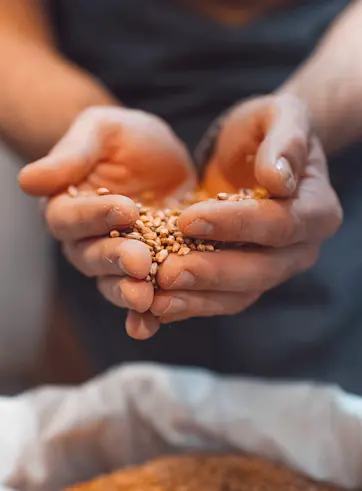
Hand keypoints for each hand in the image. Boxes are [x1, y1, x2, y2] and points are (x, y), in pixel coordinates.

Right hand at [19, 107, 195, 338]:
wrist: (164, 160)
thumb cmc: (128, 139)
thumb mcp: (103, 131)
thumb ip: (73, 154)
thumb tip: (28, 180)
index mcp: (68, 205)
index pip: (69, 217)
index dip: (94, 216)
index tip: (126, 209)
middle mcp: (86, 239)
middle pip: (90, 257)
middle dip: (114, 260)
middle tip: (139, 261)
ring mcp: (114, 260)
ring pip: (112, 282)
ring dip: (126, 293)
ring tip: (144, 298)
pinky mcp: (144, 273)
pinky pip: (139, 298)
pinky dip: (143, 315)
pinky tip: (150, 324)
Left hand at [133, 94, 341, 336]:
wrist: (254, 153)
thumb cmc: (267, 130)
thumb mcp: (280, 116)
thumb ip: (286, 141)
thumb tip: (279, 179)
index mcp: (317, 211)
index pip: (279, 223)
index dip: (235, 224)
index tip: (188, 219)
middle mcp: (300, 249)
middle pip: (260, 270)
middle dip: (212, 272)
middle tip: (166, 272)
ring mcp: (272, 268)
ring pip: (239, 294)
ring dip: (197, 299)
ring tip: (156, 300)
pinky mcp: (243, 278)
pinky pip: (220, 299)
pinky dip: (189, 305)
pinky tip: (155, 308)